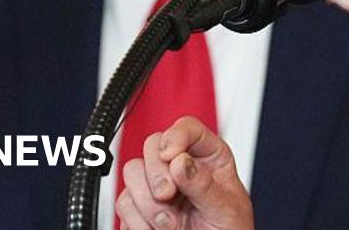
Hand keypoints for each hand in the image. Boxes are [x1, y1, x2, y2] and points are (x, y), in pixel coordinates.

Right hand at [115, 116, 254, 229]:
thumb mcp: (225, 208)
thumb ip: (204, 185)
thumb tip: (181, 162)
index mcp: (209, 158)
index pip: (188, 128)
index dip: (176, 136)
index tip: (170, 156)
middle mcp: (180, 166)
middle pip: (152, 145)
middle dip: (157, 174)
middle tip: (168, 196)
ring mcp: (157, 186)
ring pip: (132, 172)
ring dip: (148, 203)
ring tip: (171, 223)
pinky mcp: (138, 207)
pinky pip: (123, 203)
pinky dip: (137, 221)